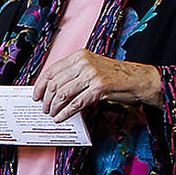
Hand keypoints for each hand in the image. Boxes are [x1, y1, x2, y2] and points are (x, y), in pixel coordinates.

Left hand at [33, 50, 162, 122]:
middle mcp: (84, 63)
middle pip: (55, 83)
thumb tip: (52, 88)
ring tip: (52, 114)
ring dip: (54, 107)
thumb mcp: (92, 67)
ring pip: (63, 94)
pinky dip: (65, 113)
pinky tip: (61, 118)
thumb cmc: (115, 76)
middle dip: (47, 99)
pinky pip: (75, 103)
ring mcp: (92, 75)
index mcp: (80, 56)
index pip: (52, 70)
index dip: (40, 85)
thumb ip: (74, 73)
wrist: (139, 79)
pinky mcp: (99, 88)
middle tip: (44, 109)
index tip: (36, 96)